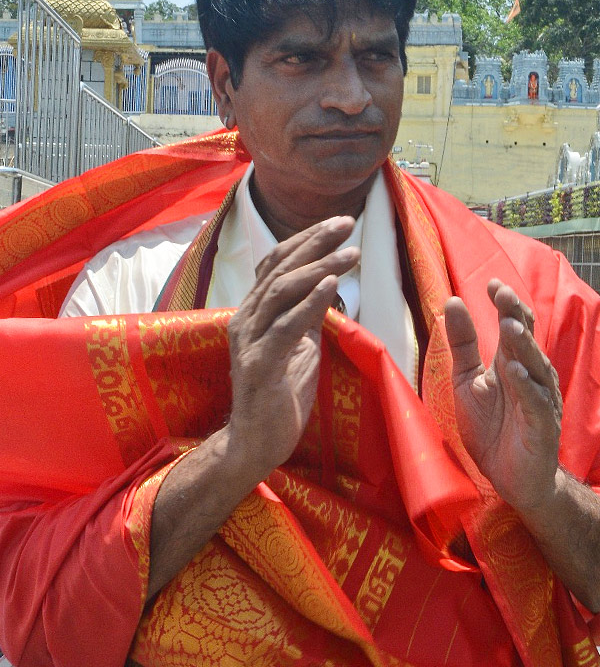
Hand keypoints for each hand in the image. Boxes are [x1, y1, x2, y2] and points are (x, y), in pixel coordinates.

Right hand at [226, 215, 359, 478]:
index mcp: (254, 311)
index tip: (340, 225)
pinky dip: (310, 303)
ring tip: (351, 254)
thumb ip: (307, 316)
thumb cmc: (279, 395)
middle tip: (348, 224)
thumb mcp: (299, 347)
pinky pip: (285, 327)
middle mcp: (246, 318)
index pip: (276, 262)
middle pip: (280, 267)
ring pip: (282, 291)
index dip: (306, 240)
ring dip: (319, 267)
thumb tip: (331, 287)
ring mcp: (249, 341)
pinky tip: (332, 286)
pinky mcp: (258, 365)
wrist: (255, 443)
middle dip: (316, 242)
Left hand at [444, 279, 561, 511]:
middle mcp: (530, 375)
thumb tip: (451, 301)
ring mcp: (538, 399)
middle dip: (515, 315)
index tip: (491, 283)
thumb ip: (462, 343)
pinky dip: (526, 386)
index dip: (505, 304)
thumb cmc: (492, 428)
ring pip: (534, 366)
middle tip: (503, 294)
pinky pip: (535, 402)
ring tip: (509, 325)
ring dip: (522, 345)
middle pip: (525, 339)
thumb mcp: (467, 380)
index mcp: (511, 362)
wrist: (510, 478)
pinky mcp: (540, 426)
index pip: (513, 325)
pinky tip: (515, 370)